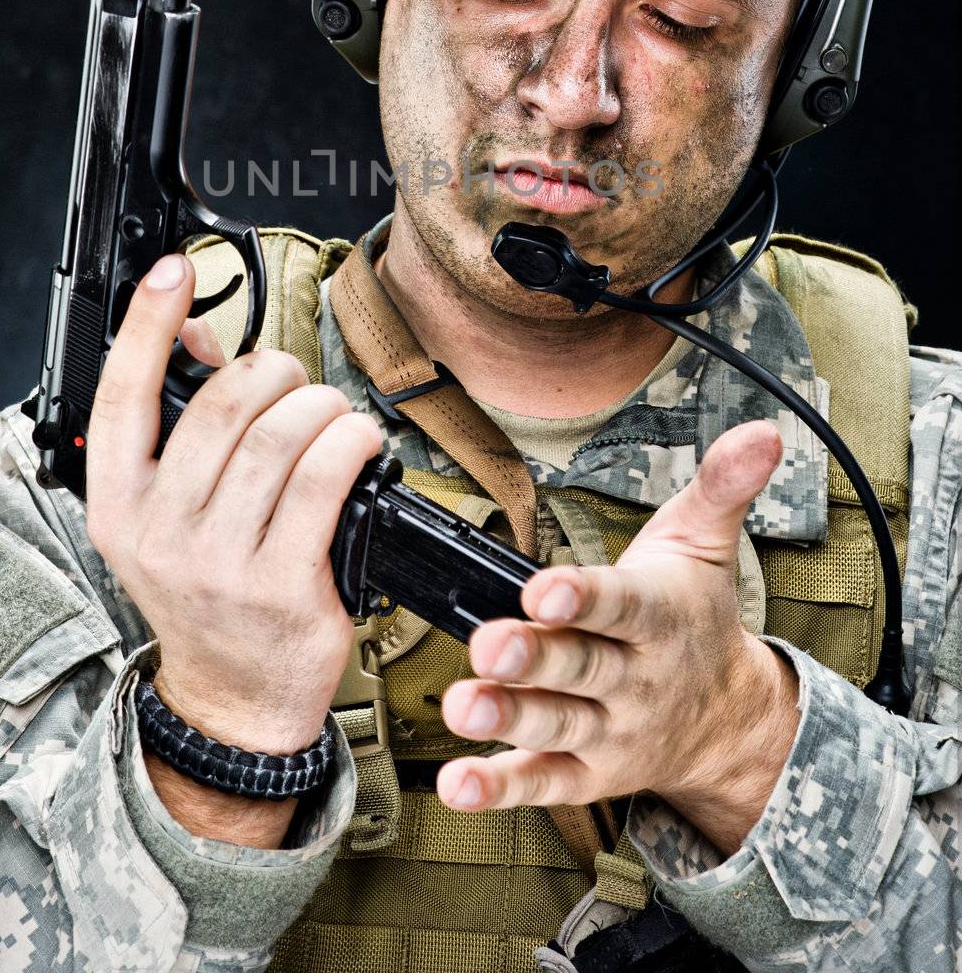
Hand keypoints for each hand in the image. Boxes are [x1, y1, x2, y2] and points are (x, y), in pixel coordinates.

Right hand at [85, 252, 381, 758]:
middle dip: (273, 372)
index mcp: (118, 505)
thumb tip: (195, 336)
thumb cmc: (206, 591)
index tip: (174, 271)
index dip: (147, 324)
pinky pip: (325, 479)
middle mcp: (159, 533)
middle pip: (223, 405)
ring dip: (321, 407)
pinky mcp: (283, 585)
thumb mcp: (169, 513)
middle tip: (293, 382)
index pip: (121, 397)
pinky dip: (352, 443)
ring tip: (334, 417)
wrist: (234, 697)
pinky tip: (360, 445)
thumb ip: (179, 424)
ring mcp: (220, 563)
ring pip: (279, 437)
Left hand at [437, 420, 800, 855]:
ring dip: (507, 718)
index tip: (544, 588)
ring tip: (462, 707)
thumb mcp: (705, 544)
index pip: (620, 604)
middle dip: (534, 657)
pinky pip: (541, 781)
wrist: (730, 722)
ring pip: (555, 725)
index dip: (582, 596)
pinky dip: (500, 786)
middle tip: (489, 646)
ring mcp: (609, 731)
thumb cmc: (696, 617)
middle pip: (580, 667)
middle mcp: (634, 679)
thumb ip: (721, 486)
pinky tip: (458, 782)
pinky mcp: (586, 774)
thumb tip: (762, 432)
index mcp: (657, 617)